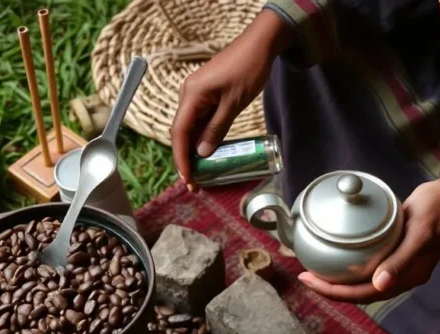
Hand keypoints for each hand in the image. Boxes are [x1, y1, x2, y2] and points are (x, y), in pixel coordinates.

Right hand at [171, 10, 292, 190]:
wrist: (259, 44)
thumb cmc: (248, 70)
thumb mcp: (234, 104)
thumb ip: (216, 129)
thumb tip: (202, 153)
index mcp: (192, 95)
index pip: (179, 133)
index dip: (181, 158)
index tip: (187, 178)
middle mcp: (188, 94)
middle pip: (181, 132)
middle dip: (186, 159)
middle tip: (195, 183)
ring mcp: (196, 93)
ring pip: (190, 127)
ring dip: (193, 150)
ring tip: (200, 173)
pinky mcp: (205, 94)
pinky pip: (199, 119)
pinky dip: (201, 137)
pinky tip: (207, 152)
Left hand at [298, 176, 439, 302]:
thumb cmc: (436, 212)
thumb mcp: (419, 234)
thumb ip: (400, 261)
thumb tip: (379, 285)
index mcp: (407, 278)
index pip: (365, 294)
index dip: (335, 292)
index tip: (310, 281)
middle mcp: (400, 276)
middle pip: (360, 292)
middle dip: (331, 289)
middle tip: (304, 277)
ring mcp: (397, 265)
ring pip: (362, 281)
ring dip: (338, 280)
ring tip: (314, 272)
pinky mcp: (394, 252)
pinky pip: (367, 266)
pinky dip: (349, 266)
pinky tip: (335, 257)